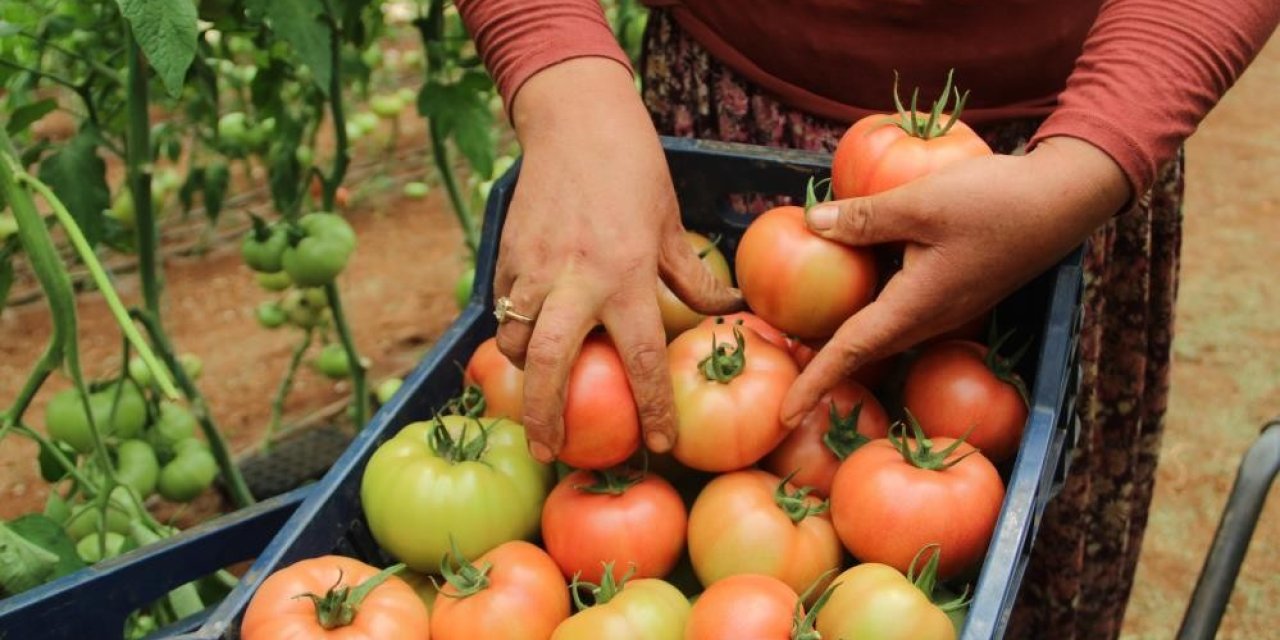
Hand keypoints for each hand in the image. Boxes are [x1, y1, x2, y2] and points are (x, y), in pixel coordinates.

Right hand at [498, 58, 741, 461]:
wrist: (576, 121)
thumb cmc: (634, 172)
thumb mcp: (670, 226)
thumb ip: (692, 278)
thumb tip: (729, 314)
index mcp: (626, 276)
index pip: (641, 359)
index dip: (652, 408)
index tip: (658, 445)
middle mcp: (576, 280)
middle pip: (550, 365)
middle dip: (546, 417)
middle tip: (550, 454)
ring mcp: (533, 269)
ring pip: (514, 341)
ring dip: (523, 376)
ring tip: (536, 397)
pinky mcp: (506, 257)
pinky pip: (504, 310)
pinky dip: (511, 331)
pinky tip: (523, 341)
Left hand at [780, 136, 1130, 425]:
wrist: (1062, 200)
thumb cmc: (995, 202)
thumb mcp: (921, 204)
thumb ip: (862, 217)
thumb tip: (810, 224)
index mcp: (914, 309)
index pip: (850, 353)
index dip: (813, 384)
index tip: (783, 414)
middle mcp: (926, 319)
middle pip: (859, 347)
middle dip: (816, 363)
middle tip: (771, 360)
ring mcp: (940, 308)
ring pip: (877, 327)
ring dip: (837, 333)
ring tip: (792, 329)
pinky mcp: (948, 290)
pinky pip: (895, 304)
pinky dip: (862, 300)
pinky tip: (844, 274)